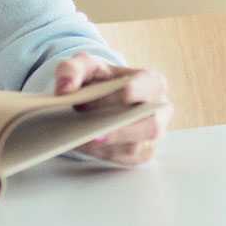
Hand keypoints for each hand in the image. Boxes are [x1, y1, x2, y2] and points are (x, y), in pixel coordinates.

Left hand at [54, 53, 172, 165]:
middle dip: (119, 131)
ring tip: (85, 140)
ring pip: (137, 146)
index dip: (112, 98)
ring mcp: (155, 132)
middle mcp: (160, 108)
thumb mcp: (85, 66)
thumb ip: (71, 69)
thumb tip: (64, 90)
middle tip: (94, 135)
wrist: (102, 96)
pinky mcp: (144, 151)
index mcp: (152, 82)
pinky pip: (128, 160)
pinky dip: (106, 156)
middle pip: (150, 125)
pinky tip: (90, 146)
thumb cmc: (99, 79)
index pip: (139, 90)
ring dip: (109, 146)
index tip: (87, 102)